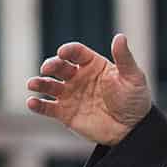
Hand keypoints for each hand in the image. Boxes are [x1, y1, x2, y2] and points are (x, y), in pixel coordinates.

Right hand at [25, 34, 151, 145]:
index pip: (76, 53)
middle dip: (51, 65)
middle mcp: (78, 77)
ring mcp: (70, 95)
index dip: (68, 51)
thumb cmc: (135, 100)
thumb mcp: (133, 77)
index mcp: (93, 64)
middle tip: (47, 68)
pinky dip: (38, 105)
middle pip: (59, 66)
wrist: (132, 130)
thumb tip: (120, 36)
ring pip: (49, 85)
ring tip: (32, 83)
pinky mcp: (65, 114)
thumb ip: (124, 58)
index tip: (62, 53)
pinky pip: (48, 107)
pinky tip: (32, 102)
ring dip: (39, 83)